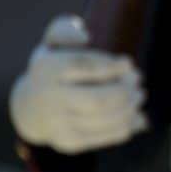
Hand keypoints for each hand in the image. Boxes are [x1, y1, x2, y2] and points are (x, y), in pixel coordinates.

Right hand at [8, 15, 146, 154]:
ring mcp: (57, 124)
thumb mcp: (54, 42)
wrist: (31, 108)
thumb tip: (85, 36)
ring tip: (139, 96)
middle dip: (126, 90)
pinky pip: (104, 137)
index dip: (113, 65)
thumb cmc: (54, 67)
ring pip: (105, 118)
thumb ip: (65, 29)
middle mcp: (49, 98)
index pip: (86, 66)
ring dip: (131, 107)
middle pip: (100, 98)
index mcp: (47, 69)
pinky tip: (136, 116)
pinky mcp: (68, 143)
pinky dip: (126, 126)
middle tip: (138, 80)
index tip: (128, 62)